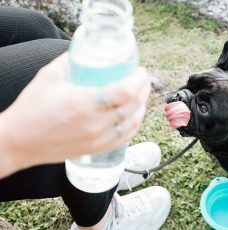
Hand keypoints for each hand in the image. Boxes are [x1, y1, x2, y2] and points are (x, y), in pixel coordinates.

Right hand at [0, 53, 150, 176]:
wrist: (19, 142)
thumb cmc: (31, 109)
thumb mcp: (48, 76)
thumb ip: (70, 60)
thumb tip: (86, 49)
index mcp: (85, 103)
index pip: (125, 92)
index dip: (138, 80)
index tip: (140, 71)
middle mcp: (96, 123)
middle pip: (134, 106)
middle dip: (144, 90)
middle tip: (143, 80)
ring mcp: (98, 139)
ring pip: (133, 123)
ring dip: (142, 107)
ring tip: (142, 95)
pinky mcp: (97, 149)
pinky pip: (125, 138)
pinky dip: (134, 125)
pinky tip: (135, 116)